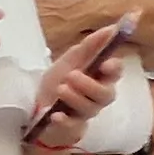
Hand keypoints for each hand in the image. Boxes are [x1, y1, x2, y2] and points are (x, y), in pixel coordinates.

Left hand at [25, 21, 124, 145]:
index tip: (107, 63)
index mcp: (99, 78)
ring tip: (61, 88)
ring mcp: (83, 113)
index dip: (115, 68)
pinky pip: (72, 126)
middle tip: (72, 76)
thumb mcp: (72, 59)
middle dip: (91, 85)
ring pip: (90, 109)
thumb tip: (112, 27)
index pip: (116, 73)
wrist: (38, 104)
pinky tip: (56, 114)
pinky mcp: (70, 127)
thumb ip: (91, 45)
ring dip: (75, 97)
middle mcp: (96, 97)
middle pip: (106, 95)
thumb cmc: (60, 80)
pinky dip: (64, 120)